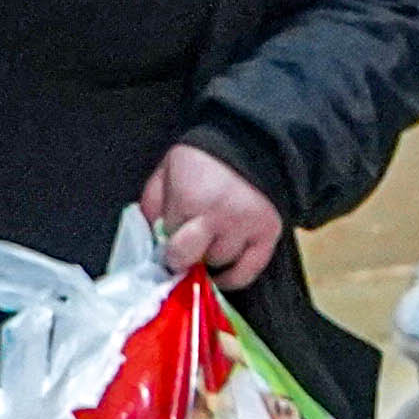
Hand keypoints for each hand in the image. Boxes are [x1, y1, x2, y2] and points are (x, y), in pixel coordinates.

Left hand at [140, 140, 285, 286]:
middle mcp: (219, 216)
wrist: (250, 142)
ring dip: (211, 256)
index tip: (170, 237)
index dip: (167, 240)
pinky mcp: (268, 233)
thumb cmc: (202, 159)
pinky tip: (221, 273)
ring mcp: (246, 227)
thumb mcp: (167, 171)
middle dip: (185, 254)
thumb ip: (152, 204)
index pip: (169, 241)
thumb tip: (150, 239)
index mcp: (190, 199)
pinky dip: (233, 277)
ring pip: (219, 262)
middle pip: (191, 258)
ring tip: (210, 240)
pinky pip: (248, 271)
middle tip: (186, 246)